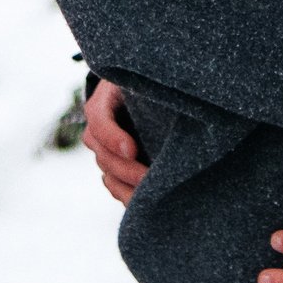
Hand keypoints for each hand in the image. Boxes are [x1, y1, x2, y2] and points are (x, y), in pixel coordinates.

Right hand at [83, 79, 146, 204]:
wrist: (142, 96)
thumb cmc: (148, 85)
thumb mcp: (146, 81)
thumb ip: (155, 88)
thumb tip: (184, 99)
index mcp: (103, 102)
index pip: (99, 120)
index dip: (112, 137)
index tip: (131, 150)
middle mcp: (98, 128)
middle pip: (104, 155)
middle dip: (126, 170)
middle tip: (149, 179)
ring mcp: (103, 150)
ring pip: (109, 174)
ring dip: (127, 187)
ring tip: (152, 195)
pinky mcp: (114, 166)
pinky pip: (114, 186)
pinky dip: (127, 194)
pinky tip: (146, 200)